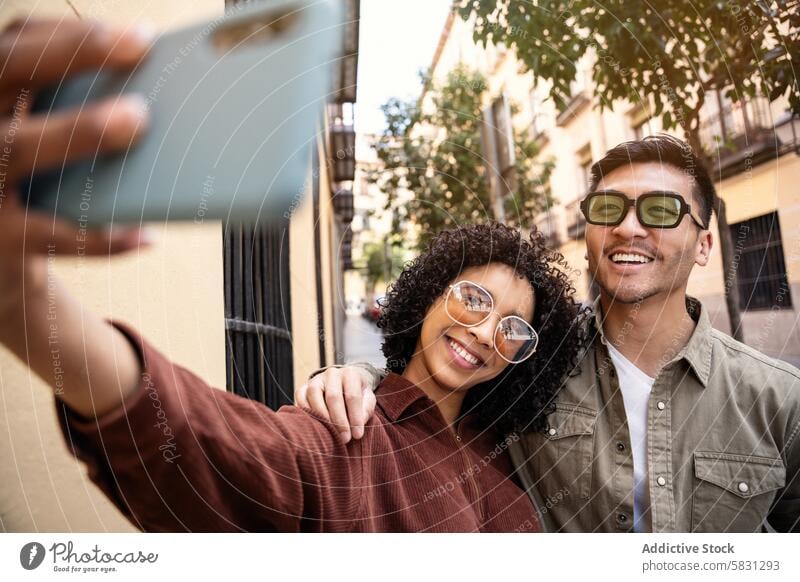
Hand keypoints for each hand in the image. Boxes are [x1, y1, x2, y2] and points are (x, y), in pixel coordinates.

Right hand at [0, 17, 154, 285]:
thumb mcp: (32, 125)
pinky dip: (100, 237)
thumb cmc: (26, 171)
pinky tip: (143, 234)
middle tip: (137, 54)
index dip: (72, 36)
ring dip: (79, 130)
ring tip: (136, 120)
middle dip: (73, 58)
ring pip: (20, 147)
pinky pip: (47, 233)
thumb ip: (67, 101)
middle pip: (9, 72)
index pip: (17, 46)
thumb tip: (152, 92)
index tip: (140, 38)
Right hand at [295, 366, 376, 443]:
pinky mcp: (303, 388)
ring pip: (314, 395)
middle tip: (345, 438)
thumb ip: (365, 410)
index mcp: (350, 374)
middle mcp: (332, 373)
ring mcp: (316, 380)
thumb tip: (357, 425)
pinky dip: (306, 413)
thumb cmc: (356, 395)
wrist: (342, 385)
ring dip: (322, 417)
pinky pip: (301, 399)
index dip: (355, 417)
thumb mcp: (367, 399)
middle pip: (333, 397)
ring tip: (331, 433)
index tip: (357, 435)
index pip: (352, 396)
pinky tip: (316, 425)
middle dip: (339, 420)